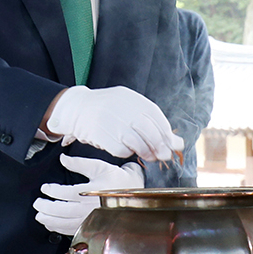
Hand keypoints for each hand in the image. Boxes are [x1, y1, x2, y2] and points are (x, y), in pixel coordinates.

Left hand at [34, 157, 142, 234]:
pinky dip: (58, 228)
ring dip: (49, 220)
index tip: (45, 188)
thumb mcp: (100, 167)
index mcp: (91, 192)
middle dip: (46, 207)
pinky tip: (51, 224)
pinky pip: (71, 230)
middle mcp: (89, 208)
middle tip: (37, 203)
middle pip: (61, 210)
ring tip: (39, 215)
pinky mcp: (92, 228)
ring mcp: (90, 220)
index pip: (65, 193)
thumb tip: (62, 158)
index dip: (52, 190)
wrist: (135, 197)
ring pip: (65, 223)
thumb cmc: (118, 181)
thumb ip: (79, 163)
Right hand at [44, 86, 183, 162]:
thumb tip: (177, 142)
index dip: (166, 133)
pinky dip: (127, 153)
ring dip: (146, 152)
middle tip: (164, 156)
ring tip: (149, 156)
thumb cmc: (107, 110)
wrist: (75, 108)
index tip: (173, 144)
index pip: (155, 116)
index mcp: (129, 98)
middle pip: (148, 130)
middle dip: (160, 146)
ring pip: (136, 142)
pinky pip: (120, 149)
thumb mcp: (128, 107)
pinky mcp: (100, 134)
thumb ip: (151, 122)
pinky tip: (127, 150)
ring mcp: (109, 120)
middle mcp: (120, 107)